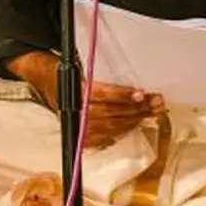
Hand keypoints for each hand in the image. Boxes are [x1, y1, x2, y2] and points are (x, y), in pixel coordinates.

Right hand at [7, 50, 162, 148]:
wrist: (49, 83)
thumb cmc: (68, 74)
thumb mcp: (80, 70)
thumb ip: (100, 79)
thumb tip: (132, 88)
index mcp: (75, 93)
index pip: (104, 96)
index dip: (123, 96)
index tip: (141, 94)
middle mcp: (77, 112)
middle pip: (113, 113)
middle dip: (137, 108)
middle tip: (156, 102)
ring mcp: (80, 127)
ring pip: (113, 125)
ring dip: (136, 118)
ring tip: (153, 111)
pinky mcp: (83, 136)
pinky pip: (109, 135)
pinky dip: (125, 129)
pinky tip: (137, 122)